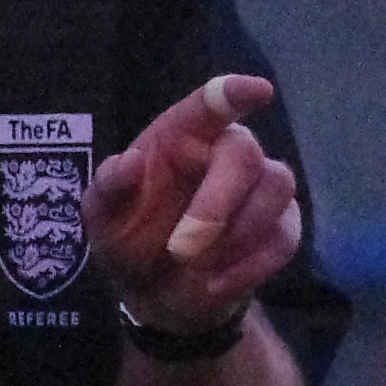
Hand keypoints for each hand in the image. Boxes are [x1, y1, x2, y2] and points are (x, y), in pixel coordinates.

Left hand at [84, 75, 300, 336]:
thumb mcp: (102, 217)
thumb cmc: (129, 237)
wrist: (156, 294)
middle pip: (245, 154)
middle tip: (182, 248)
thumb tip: (129, 162)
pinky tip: (215, 283)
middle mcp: (227, 152)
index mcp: (183, 135)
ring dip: (237, 234)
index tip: (260, 91)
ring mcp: (261, 188)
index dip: (236, 93)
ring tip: (196, 266)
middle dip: (217, 202)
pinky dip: (248, 267)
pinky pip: (284, 238)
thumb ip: (108, 187)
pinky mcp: (282, 227)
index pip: (212, 103)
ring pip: (276, 189)